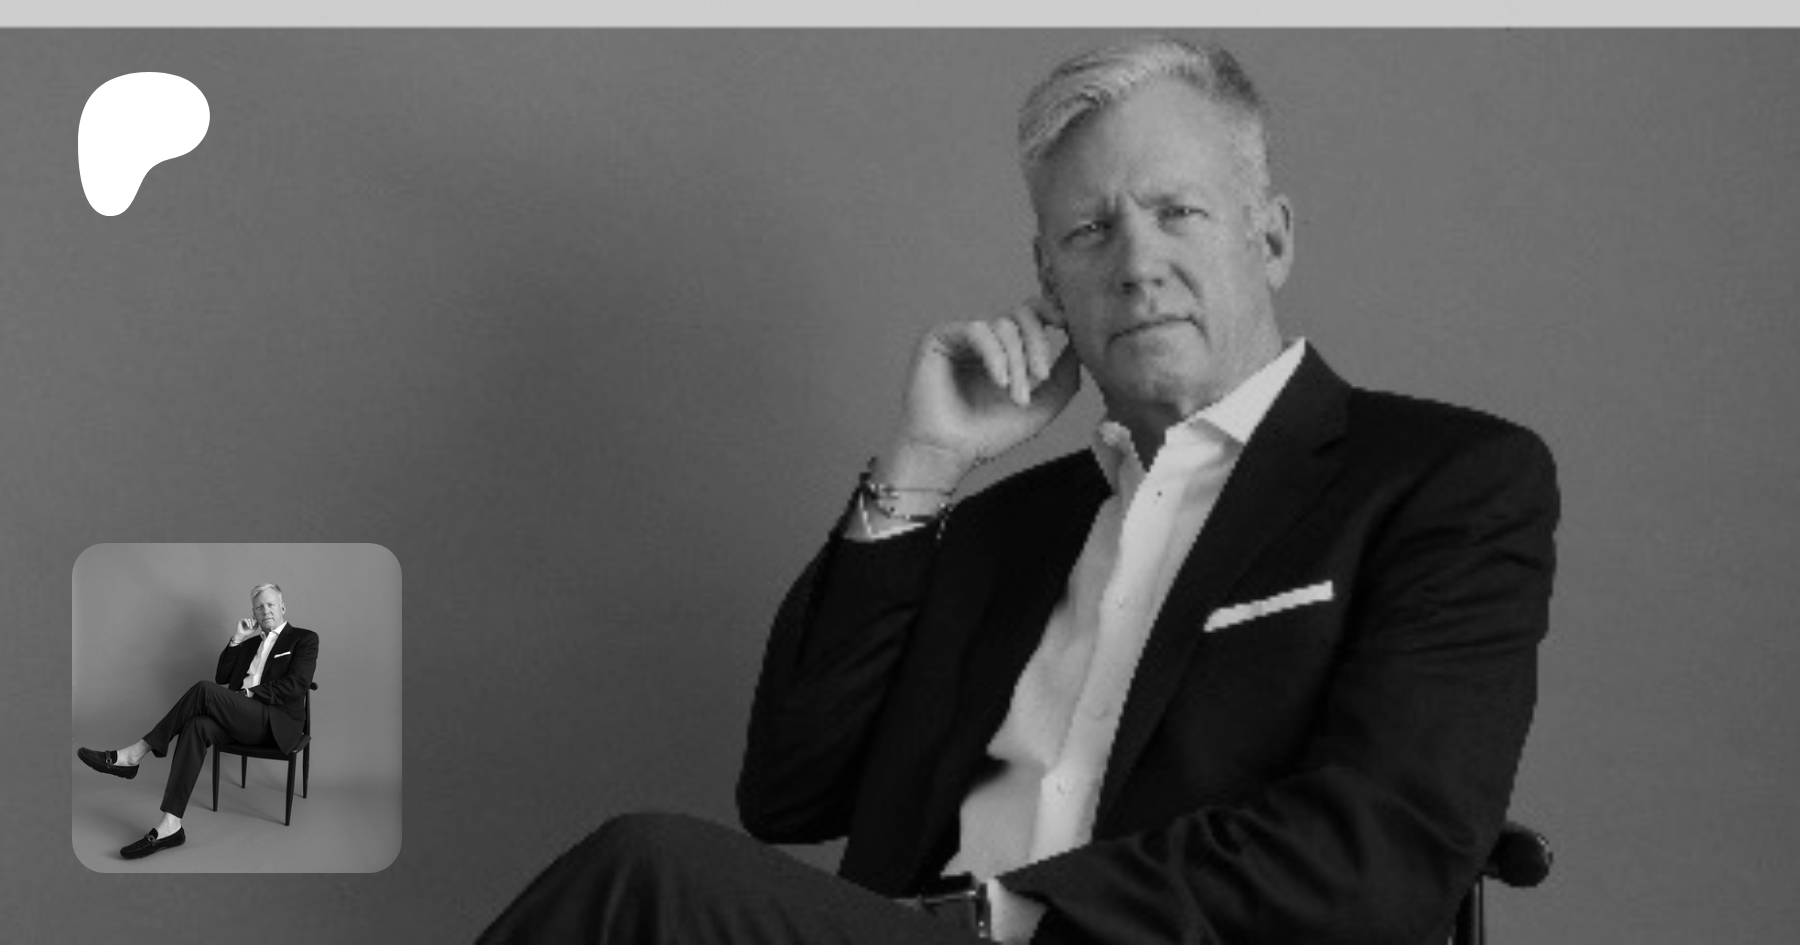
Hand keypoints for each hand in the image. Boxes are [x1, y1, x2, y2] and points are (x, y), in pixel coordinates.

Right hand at [230, 617, 258, 644]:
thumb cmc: (247, 632)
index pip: (253, 618)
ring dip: (250, 623)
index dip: (255, 619)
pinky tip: (248, 626)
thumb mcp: (254, 628)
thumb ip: (257, 625)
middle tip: (253, 626)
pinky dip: (247, 622)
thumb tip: (259, 621)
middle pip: (251, 618)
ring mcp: (243, 620)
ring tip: (251, 628)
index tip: (257, 621)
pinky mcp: (240, 621)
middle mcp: (246, 620)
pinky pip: (245, 619)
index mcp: (249, 622)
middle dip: (253, 622)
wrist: (242, 635)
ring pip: (248, 619)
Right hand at [883, 298, 1081, 490]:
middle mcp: (984, 337)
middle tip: (1042, 377)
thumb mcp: (1042, 407)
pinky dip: (995, 355)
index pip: (1032, 314)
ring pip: (1003, 326)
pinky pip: (977, 330)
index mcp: (1005, 348)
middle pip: (1021, 314)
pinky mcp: (939, 337)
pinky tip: (999, 381)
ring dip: (1016, 362)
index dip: (1051, 311)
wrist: (949, 453)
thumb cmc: (988, 434)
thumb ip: (1064, 377)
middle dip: (1037, 344)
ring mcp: (961, 336)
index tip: (1068, 325)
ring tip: (1016, 397)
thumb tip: (1080, 345)